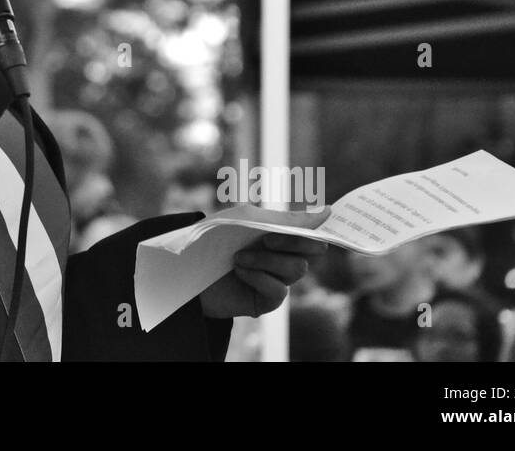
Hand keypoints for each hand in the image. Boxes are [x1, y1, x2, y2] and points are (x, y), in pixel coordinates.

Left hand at [200, 208, 330, 318]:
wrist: (184, 265)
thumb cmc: (215, 237)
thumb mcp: (249, 219)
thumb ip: (288, 219)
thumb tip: (329, 212)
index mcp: (281, 233)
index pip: (314, 232)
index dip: (324, 229)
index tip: (329, 221)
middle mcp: (283, 256)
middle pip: (313, 250)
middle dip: (294, 242)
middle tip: (268, 239)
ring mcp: (276, 279)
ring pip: (296, 268)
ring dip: (267, 259)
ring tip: (239, 257)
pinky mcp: (266, 301)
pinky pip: (279, 290)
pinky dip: (259, 277)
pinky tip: (240, 271)